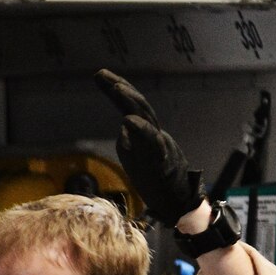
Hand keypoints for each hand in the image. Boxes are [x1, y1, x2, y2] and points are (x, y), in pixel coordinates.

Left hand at [94, 69, 204, 225]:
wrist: (175, 200)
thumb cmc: (155, 178)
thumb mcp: (135, 156)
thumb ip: (129, 140)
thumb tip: (124, 127)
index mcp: (142, 134)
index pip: (129, 106)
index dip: (116, 89)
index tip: (100, 74)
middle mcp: (151, 135)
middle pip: (138, 106)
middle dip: (122, 89)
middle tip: (102, 75)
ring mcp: (159, 147)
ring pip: (147, 120)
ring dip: (131, 103)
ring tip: (117, 89)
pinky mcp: (163, 162)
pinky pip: (153, 144)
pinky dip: (142, 131)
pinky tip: (129, 122)